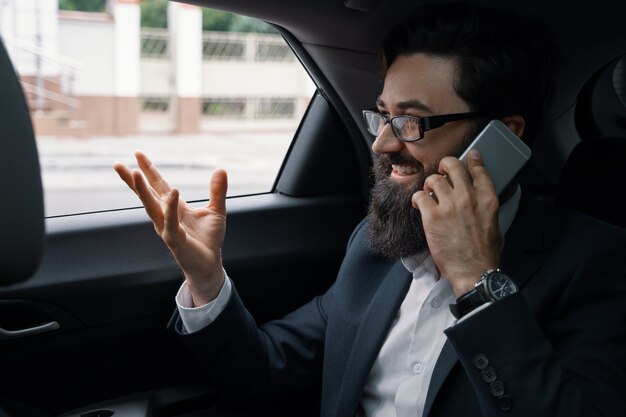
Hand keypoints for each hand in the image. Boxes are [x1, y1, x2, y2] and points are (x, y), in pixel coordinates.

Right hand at [113, 151, 227, 305]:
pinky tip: (173, 193)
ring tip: (133, 173)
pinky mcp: (174, 239)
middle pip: (146, 194)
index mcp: (174, 207)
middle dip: (133, 179)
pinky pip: (171, 221)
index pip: (158, 185)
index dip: (148, 170)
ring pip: (151, 206)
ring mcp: (167, 227)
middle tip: (117, 164)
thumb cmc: (209, 239)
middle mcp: (165, 215)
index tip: (137, 153)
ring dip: (142, 190)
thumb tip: (221, 169)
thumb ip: (217, 191)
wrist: (210, 264)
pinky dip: (171, 208)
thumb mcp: (216, 210)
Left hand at [411, 149, 502, 297]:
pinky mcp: (432, 217)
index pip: (479, 170)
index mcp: (487, 199)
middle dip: (445, 165)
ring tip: (429, 194)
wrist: (474, 271)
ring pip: (433, 179)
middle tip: (441, 172)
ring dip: (429, 185)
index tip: (470, 156)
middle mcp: (468, 198)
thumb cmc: (485, 254)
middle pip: (453, 165)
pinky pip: (420, 196)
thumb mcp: (495, 224)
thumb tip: (480, 201)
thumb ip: (487, 207)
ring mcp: (449, 206)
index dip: (472, 159)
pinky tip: (419, 206)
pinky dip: (417, 199)